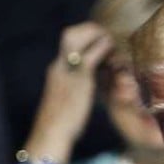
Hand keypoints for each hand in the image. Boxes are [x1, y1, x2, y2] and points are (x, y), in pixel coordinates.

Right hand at [30, 22, 113, 151]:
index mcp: (55, 70)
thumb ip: (71, 90)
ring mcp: (68, 70)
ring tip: (111, 42)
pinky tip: (112, 51)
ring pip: (79, 37)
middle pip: (70, 33)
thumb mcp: (63, 102)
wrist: (50, 134)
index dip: (83, 37)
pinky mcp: (79, 78)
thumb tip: (78, 92)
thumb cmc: (58, 125)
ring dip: (96, 34)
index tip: (97, 41)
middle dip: (89, 29)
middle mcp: (59, 66)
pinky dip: (103, 48)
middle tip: (106, 37)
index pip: (67, 43)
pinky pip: (91, 54)